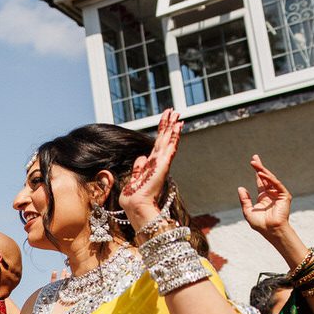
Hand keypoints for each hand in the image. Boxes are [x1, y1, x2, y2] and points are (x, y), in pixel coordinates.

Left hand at [119, 108, 180, 225]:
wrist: (136, 204)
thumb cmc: (135, 194)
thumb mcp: (135, 177)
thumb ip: (139, 167)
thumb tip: (142, 157)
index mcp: (152, 163)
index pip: (158, 143)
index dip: (162, 131)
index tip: (166, 119)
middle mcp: (159, 161)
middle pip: (164, 138)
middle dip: (169, 124)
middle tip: (174, 110)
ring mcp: (162, 162)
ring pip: (168, 140)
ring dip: (172, 127)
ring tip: (177, 114)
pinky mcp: (163, 165)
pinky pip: (170, 147)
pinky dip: (174, 137)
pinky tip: (177, 127)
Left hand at [237, 154, 291, 238]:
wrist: (270, 230)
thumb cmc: (260, 224)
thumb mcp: (248, 211)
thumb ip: (244, 200)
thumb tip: (240, 188)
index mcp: (263, 197)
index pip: (260, 181)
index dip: (257, 172)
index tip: (253, 161)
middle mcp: (271, 194)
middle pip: (265, 177)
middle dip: (260, 167)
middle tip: (254, 158)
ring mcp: (278, 194)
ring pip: (270, 179)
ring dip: (263, 171)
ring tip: (256, 164)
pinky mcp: (284, 196)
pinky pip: (277, 185)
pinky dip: (270, 179)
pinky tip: (262, 174)